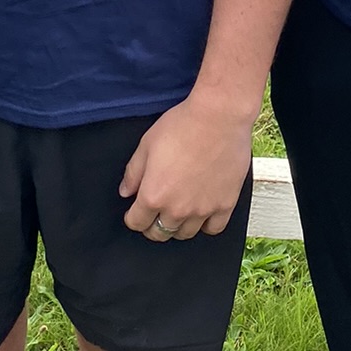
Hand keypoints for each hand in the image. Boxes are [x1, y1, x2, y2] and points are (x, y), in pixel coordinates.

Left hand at [119, 92, 253, 242]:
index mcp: (153, 195)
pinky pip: (213, 229)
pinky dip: (205, 225)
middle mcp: (177, 209)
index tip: (134, 213)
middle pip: (159, 233)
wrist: (219, 116)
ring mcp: (202, 210)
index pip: (136, 222)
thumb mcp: (147, 144)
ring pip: (184, 234)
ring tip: (177, 212)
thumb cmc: (183, 125)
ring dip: (177, 226)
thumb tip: (126, 191)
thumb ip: (133, 172)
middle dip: (152, 225)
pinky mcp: (225, 204)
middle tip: (154, 214)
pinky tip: (202, 213)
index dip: (132, 218)